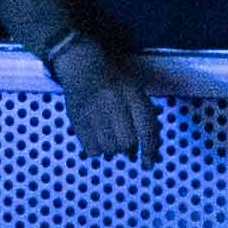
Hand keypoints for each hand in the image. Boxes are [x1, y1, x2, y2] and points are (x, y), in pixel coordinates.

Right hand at [40, 28, 162, 160]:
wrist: (81, 65)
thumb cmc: (113, 79)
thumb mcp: (134, 89)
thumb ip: (143, 115)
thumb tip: (148, 149)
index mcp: (131, 93)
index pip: (145, 128)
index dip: (149, 149)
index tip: (148, 163)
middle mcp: (113, 101)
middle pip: (127, 142)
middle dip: (128, 147)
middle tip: (124, 143)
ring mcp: (93, 110)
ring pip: (109, 148)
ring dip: (111, 149)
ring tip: (108, 136)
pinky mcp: (77, 119)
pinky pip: (91, 149)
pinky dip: (96, 149)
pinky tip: (96, 137)